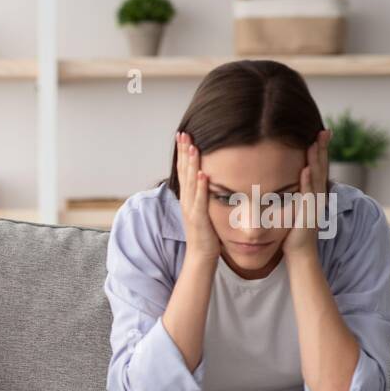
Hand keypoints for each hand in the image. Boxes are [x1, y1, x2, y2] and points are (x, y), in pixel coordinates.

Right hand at [175, 131, 220, 261]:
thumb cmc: (205, 234)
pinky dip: (201, 186)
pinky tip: (203, 173)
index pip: (183, 170)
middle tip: (183, 133)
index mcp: (187, 197)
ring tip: (192, 147)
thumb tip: (207, 178)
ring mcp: (191, 209)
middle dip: (183, 152)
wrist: (201, 257)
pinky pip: (200, 199)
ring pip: (190, 182)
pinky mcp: (199, 218)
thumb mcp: (202, 210)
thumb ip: (202, 194)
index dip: (182, 152)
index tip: (183, 135)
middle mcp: (186, 200)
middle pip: (183, 172)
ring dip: (191, 164)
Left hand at [285, 128, 331, 255]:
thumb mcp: (294, 209)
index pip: (318, 168)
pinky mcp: (308, 214)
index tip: (320, 134)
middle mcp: (317, 197)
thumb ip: (293, 195)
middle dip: (323, 149)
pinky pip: (308, 195)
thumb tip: (286, 183)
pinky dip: (308, 182)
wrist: (299, 254)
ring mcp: (314, 205)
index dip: (319, 152)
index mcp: (313, 194)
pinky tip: (306, 169)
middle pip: (321, 168)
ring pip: (317, 178)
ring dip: (317, 160)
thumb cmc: (293, 233)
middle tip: (324, 131)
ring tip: (316, 143)